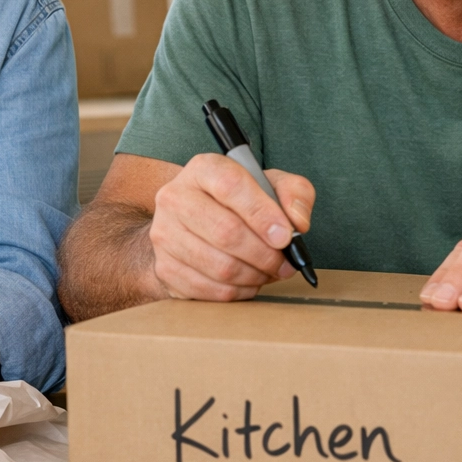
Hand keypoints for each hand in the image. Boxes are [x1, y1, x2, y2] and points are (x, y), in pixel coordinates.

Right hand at [148, 152, 314, 301]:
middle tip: (285, 263)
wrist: (192, 224)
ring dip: (255, 276)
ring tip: (269, 272)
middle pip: (225, 232)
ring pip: (220, 266)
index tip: (285, 236)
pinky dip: (238, 292)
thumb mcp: (270, 185)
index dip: (262, 214)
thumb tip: (297, 223)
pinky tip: (248, 282)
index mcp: (203, 169)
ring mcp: (164, 234)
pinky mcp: (164, 267)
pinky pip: (210, 290)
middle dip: (265, 254)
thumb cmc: (237, 203)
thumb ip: (294, 193)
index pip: (231, 186)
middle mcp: (175, 197)